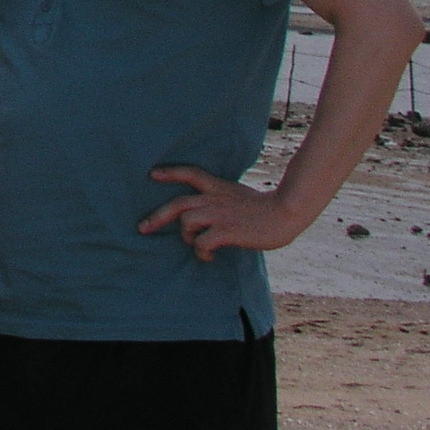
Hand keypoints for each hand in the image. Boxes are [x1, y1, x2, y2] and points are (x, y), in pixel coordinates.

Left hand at [137, 166, 311, 261]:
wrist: (286, 212)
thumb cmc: (266, 209)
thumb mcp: (239, 196)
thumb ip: (222, 200)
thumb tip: (210, 215)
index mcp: (218, 187)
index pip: (190, 173)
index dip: (170, 173)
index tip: (152, 174)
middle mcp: (214, 199)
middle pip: (178, 204)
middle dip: (157, 217)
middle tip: (142, 228)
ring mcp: (219, 214)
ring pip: (186, 223)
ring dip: (187, 238)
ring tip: (197, 246)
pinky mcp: (226, 231)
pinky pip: (201, 243)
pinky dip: (201, 253)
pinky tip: (209, 257)